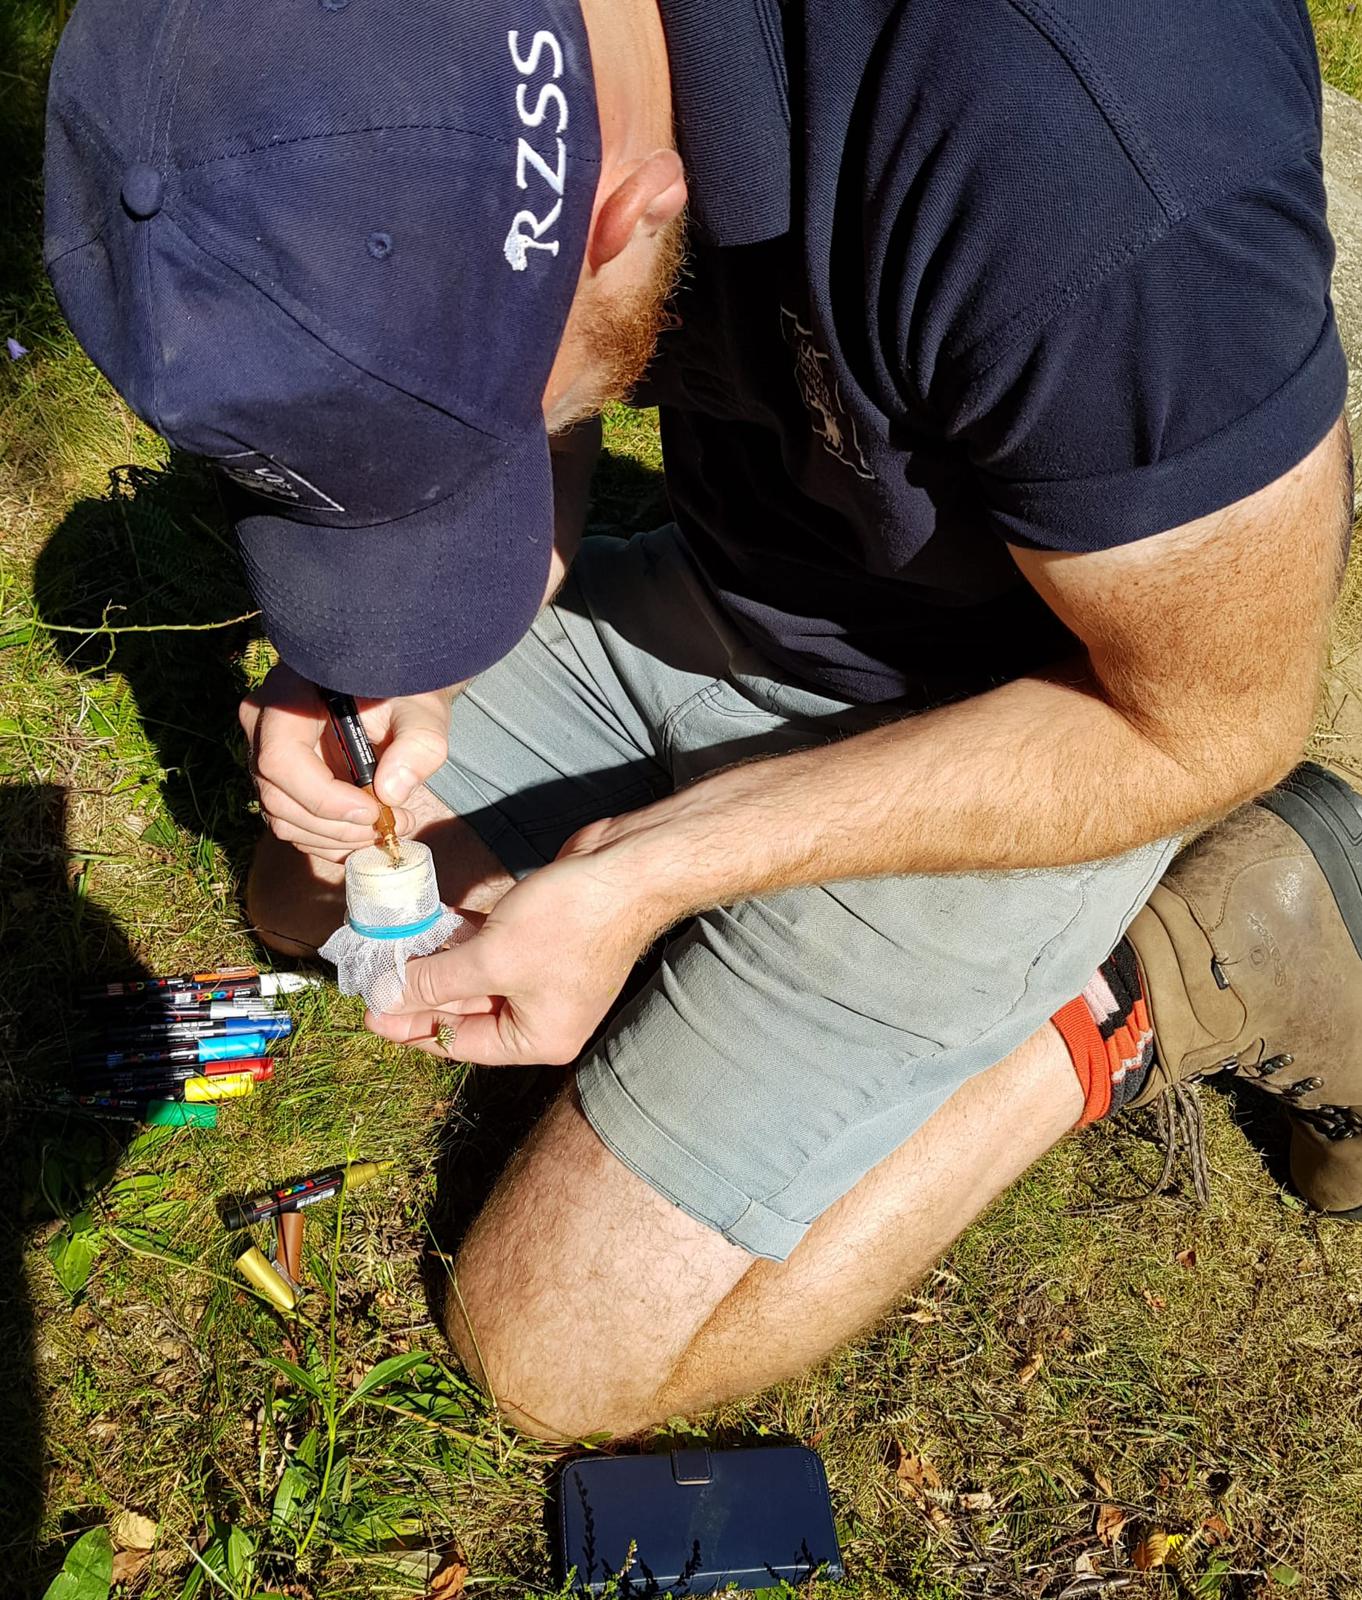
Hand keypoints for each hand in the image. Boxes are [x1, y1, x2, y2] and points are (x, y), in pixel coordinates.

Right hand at [239, 662, 454, 860]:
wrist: (389, 692)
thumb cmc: (400, 693)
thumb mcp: (421, 710)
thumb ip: (418, 742)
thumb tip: (391, 792)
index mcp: (287, 696)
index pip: (281, 759)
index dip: (323, 798)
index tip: (373, 810)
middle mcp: (263, 726)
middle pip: (278, 796)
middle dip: (336, 825)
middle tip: (390, 825)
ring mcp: (265, 755)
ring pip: (282, 818)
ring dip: (336, 838)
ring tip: (385, 828)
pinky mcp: (278, 781)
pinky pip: (291, 824)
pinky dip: (329, 840)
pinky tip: (366, 833)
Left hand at [365, 824, 666, 1064]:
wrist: (627, 868)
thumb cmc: (570, 923)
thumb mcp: (491, 959)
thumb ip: (435, 982)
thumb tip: (388, 998)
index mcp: (537, 1039)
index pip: (459, 1044)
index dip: (410, 1028)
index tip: (369, 1012)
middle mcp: (542, 1014)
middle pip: (465, 1011)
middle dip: (420, 992)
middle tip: (373, 979)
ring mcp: (543, 976)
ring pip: (476, 977)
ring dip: (436, 962)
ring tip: (391, 951)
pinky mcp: (542, 939)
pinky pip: (490, 949)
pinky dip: (461, 939)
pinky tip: (428, 925)